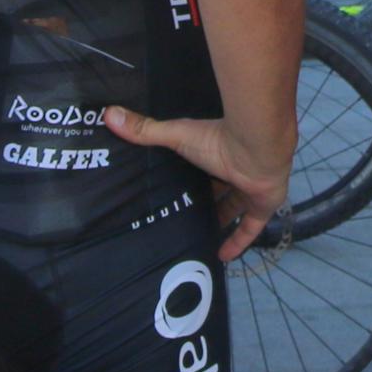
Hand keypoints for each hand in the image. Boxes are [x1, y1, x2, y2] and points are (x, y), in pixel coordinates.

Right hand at [103, 108, 289, 261]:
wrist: (258, 148)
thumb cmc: (218, 140)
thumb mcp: (177, 135)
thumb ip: (146, 130)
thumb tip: (108, 114)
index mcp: (216, 153)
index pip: (201, 169)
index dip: (190, 180)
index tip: (173, 193)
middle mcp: (234, 172)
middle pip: (218, 191)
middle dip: (205, 204)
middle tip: (182, 221)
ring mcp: (250, 189)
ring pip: (234, 209)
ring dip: (220, 223)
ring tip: (198, 241)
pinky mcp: (262, 206)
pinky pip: (249, 228)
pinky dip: (237, 242)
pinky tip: (222, 257)